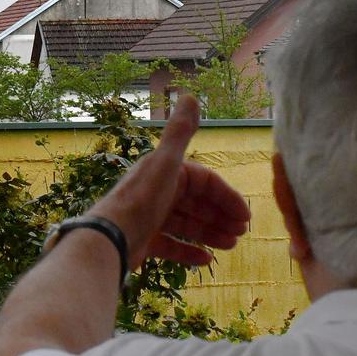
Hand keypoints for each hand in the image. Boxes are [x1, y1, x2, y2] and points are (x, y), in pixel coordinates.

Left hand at [88, 96, 250, 270]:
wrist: (110, 238)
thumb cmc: (142, 199)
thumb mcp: (166, 163)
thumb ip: (180, 131)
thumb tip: (191, 94)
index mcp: (165, 172)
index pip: (204, 181)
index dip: (226, 196)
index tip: (246, 216)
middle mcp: (157, 192)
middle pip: (196, 202)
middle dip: (220, 216)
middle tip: (241, 233)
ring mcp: (150, 218)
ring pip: (186, 223)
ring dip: (210, 233)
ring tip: (230, 245)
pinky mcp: (144, 241)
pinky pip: (171, 245)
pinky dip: (189, 251)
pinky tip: (207, 261)